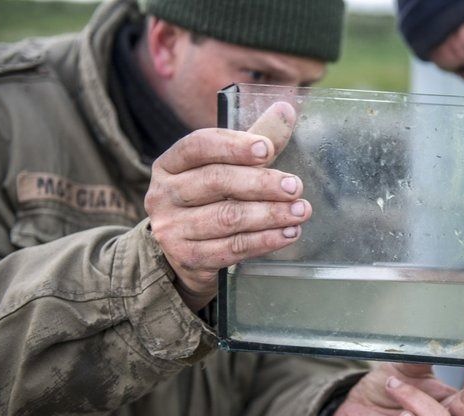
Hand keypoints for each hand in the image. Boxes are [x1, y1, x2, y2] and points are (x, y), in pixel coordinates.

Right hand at [144, 102, 307, 310]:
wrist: (184, 254)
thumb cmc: (212, 201)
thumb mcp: (227, 167)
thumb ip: (255, 139)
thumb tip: (285, 108)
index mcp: (169, 164)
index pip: (198, 146)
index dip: (234, 146)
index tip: (267, 150)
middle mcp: (163, 195)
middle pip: (216, 182)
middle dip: (262, 183)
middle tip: (295, 186)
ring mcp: (172, 229)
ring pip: (227, 218)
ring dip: (270, 214)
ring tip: (300, 211)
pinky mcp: (188, 258)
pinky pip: (233, 248)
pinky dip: (265, 241)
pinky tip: (288, 233)